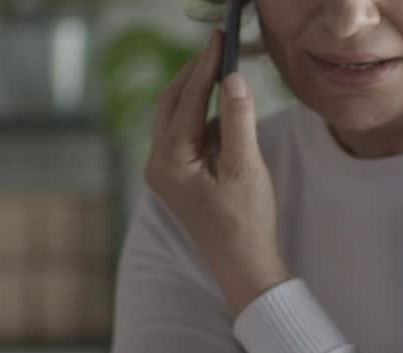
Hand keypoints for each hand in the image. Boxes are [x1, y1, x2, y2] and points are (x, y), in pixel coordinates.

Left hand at [145, 29, 289, 317]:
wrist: (243, 265)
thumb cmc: (245, 221)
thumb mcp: (245, 166)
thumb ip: (238, 120)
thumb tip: (232, 78)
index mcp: (169, 161)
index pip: (187, 100)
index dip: (205, 66)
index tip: (219, 38)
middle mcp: (157, 164)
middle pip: (171, 103)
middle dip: (194, 74)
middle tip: (217, 46)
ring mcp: (164, 172)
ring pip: (176, 117)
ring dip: (198, 94)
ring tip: (223, 71)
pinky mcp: (176, 177)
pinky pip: (186, 135)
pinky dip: (203, 118)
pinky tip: (226, 112)